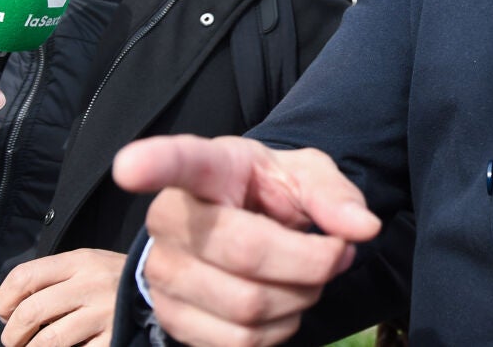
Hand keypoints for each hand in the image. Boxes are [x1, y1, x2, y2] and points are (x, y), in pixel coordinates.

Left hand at [0, 248, 125, 346]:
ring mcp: (104, 314)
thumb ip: (51, 278)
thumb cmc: (112, 279)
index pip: (24, 276)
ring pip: (47, 341)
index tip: (3, 311)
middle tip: (13, 340)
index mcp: (81, 261)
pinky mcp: (114, 338)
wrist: (160, 290)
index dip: (3, 299)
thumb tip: (7, 311)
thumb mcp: (86, 264)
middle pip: (30, 312)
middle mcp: (92, 284)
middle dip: (11, 333)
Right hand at [112, 135, 381, 346]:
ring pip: (247, 306)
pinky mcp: (170, 318)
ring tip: (307, 276)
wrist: (240, 230)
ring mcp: (163, 273)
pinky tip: (283, 304)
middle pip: (246, 253)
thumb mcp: (306, 177)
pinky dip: (281, 329)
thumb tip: (362, 228)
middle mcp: (171, 219)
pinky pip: (239, 342)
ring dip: (301, 298)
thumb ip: (335, 196)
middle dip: (312, 262)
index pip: (179, 163)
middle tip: (335, 253)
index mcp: (208, 170)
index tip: (129, 166)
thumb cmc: (271, 195)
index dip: (154, 164)